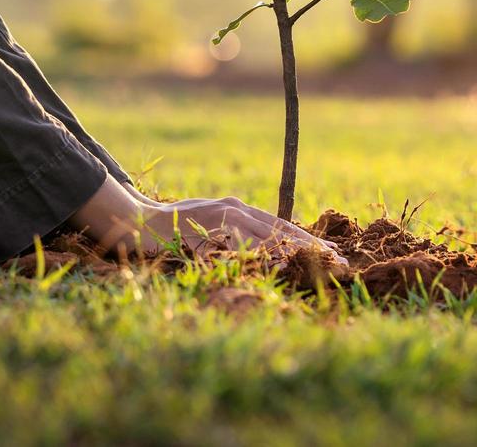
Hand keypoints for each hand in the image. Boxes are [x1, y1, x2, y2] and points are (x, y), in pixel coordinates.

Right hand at [69, 177, 345, 268]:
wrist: (134, 218)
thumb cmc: (174, 230)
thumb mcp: (212, 232)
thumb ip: (236, 238)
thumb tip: (268, 257)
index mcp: (239, 210)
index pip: (283, 226)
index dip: (311, 241)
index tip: (338, 256)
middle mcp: (233, 208)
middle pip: (281, 229)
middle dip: (312, 248)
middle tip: (342, 264)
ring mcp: (218, 216)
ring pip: (263, 236)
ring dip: (292, 253)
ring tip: (318, 267)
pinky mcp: (202, 228)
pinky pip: (233, 245)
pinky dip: (255, 256)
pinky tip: (275, 266)